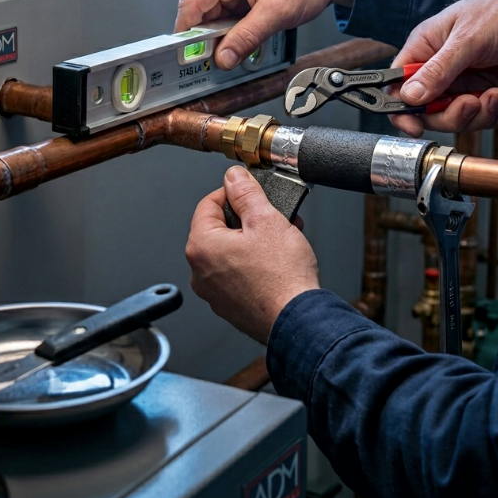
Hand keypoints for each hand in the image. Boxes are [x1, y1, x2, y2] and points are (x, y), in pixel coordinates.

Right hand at [175, 0, 356, 68]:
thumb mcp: (277, 13)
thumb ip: (247, 37)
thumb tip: (223, 57)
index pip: (192, 3)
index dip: (186, 32)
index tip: (186, 56)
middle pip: (201, 11)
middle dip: (208, 38)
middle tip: (219, 59)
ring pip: (214, 16)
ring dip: (224, 36)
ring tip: (241, 47)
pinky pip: (228, 15)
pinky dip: (234, 30)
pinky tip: (246, 38)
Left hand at [186, 165, 319, 342]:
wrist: (298, 321)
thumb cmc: (282, 277)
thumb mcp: (266, 219)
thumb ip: (246, 193)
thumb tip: (233, 177)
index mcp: (201, 246)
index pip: (208, 204)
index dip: (233, 193)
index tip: (250, 192)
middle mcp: (200, 271)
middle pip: (219, 229)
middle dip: (249, 219)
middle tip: (272, 217)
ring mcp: (214, 292)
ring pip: (231, 253)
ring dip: (254, 241)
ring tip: (282, 239)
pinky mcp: (230, 306)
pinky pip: (237, 275)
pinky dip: (254, 264)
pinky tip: (278, 262)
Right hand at [389, 0, 497, 136]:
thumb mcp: (467, 40)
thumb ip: (438, 70)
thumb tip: (410, 96)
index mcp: (422, 51)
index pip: (397, 88)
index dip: (401, 111)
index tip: (415, 126)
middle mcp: (437, 69)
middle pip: (429, 111)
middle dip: (453, 114)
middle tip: (473, 104)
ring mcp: (459, 82)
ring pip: (458, 117)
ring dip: (481, 114)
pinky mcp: (481, 89)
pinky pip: (482, 114)